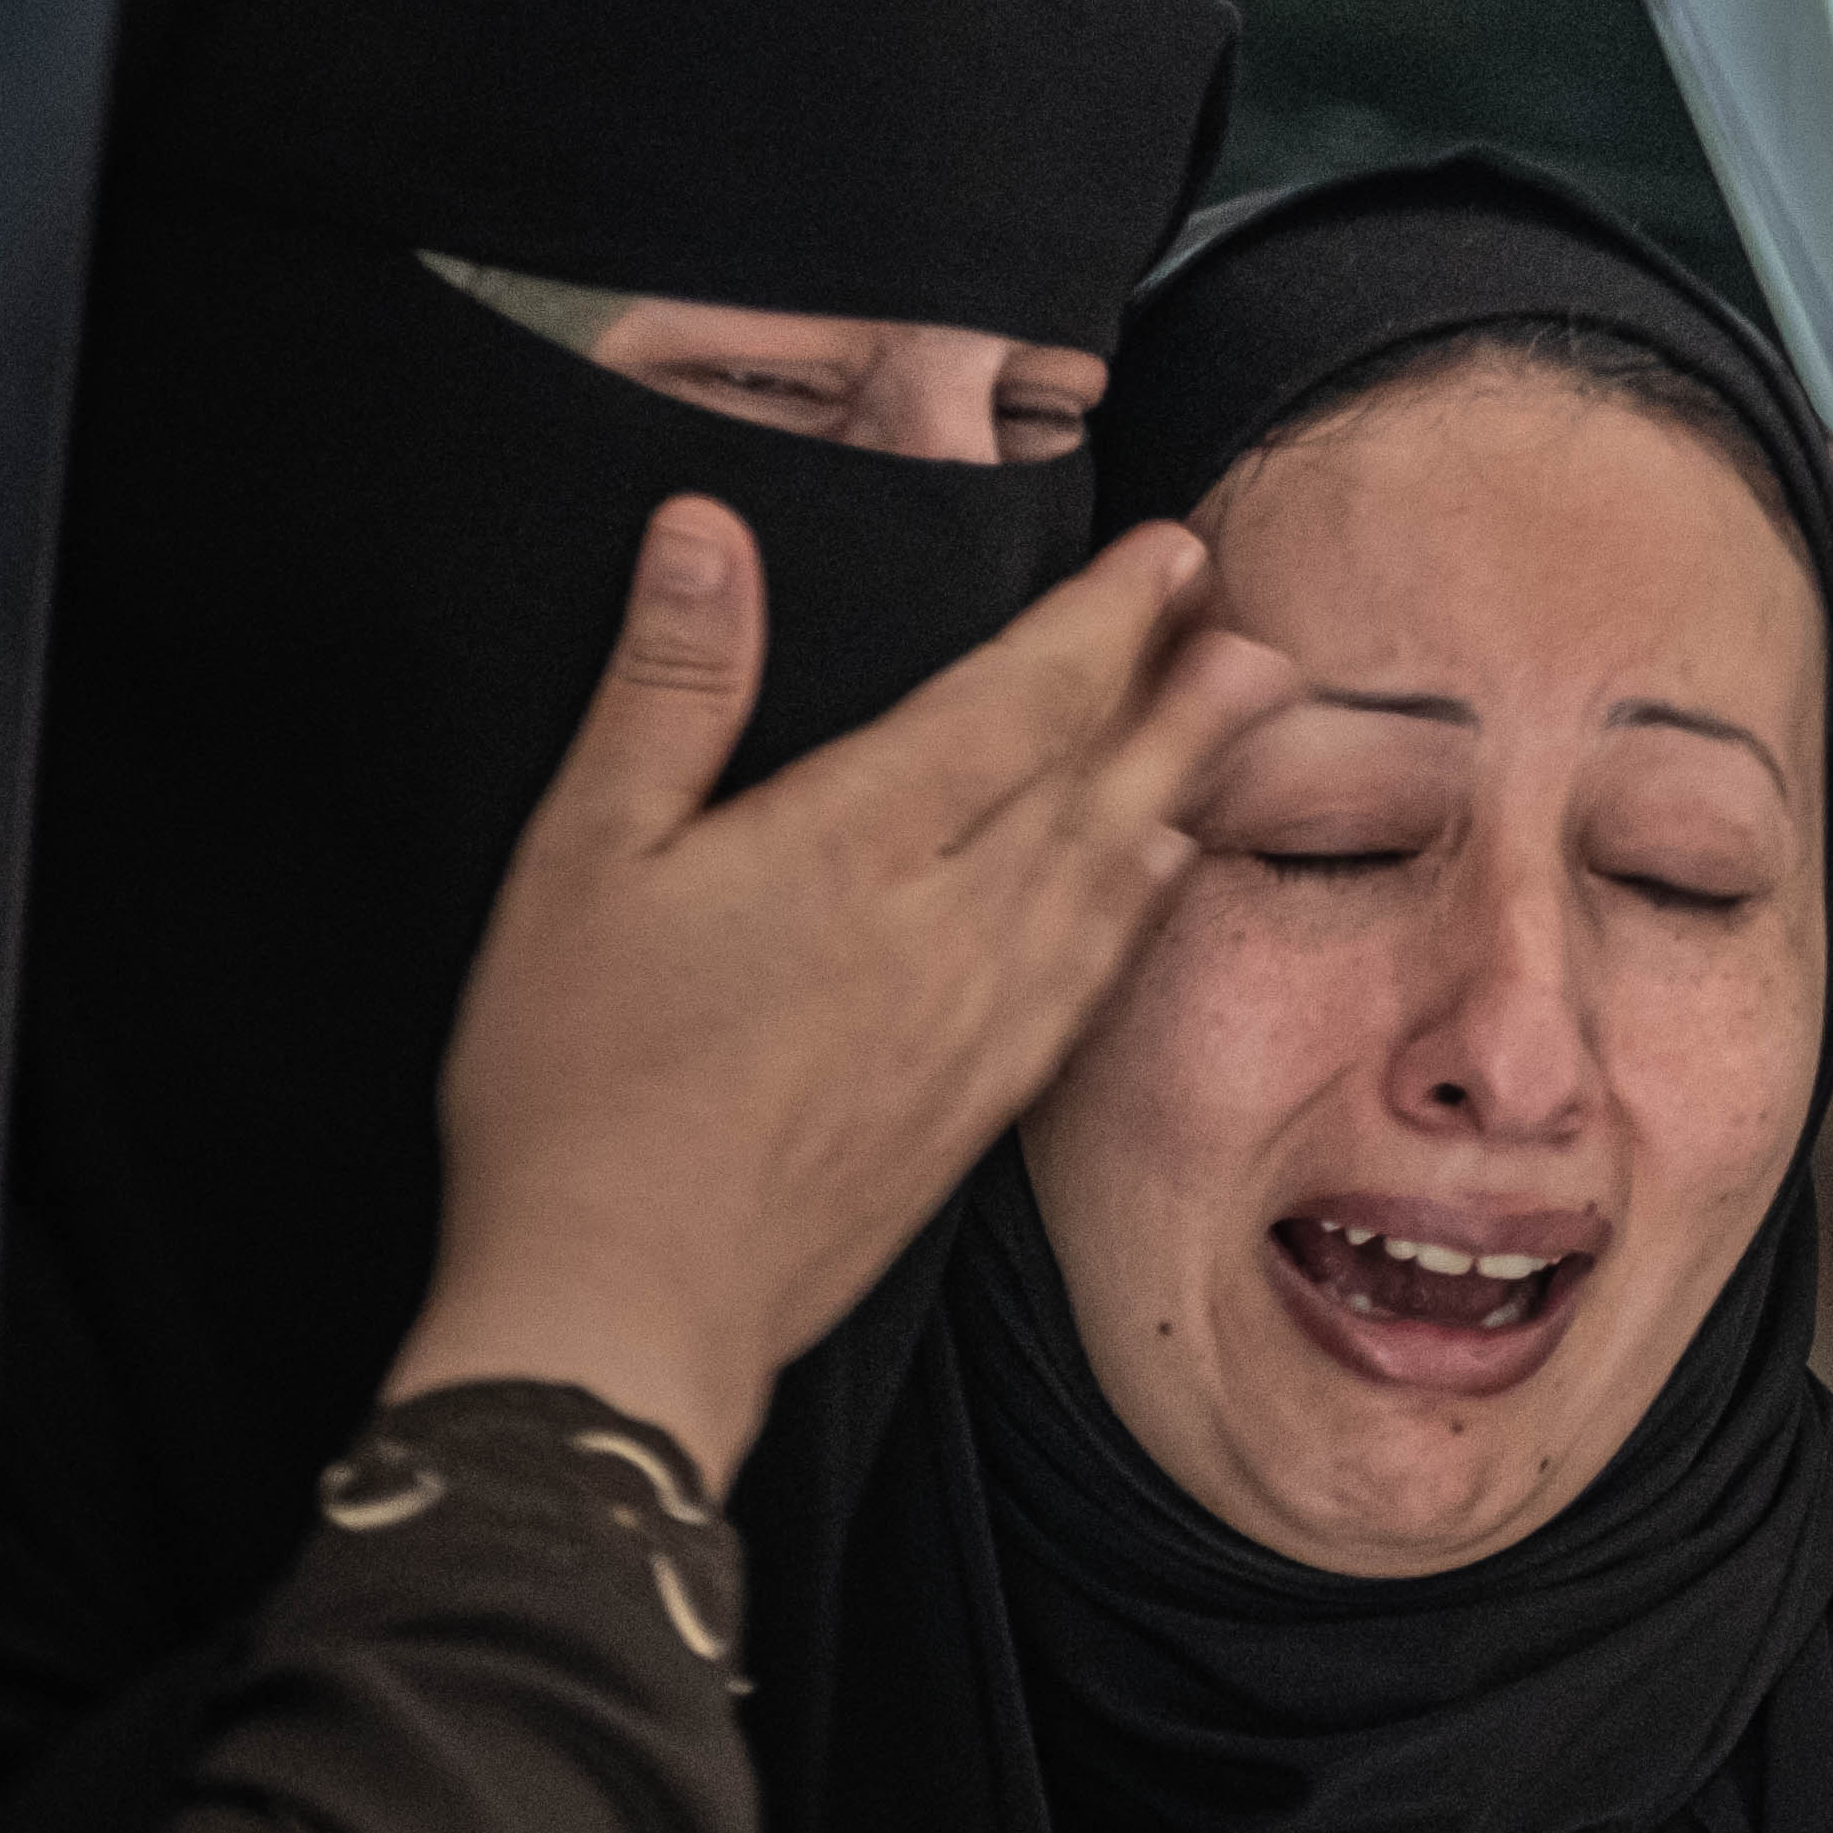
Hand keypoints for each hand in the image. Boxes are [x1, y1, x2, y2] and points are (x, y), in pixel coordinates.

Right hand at [387, 499, 1299, 1487]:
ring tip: (1245, 715)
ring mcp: (980, 1019)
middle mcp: (953, 924)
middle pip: (1100, 779)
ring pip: (1116, 870)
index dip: (1103, 618)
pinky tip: (1167, 872)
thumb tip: (703, 532)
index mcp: (860, 845)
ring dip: (1187, 779)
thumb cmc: (578, 1081)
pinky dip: (1143, 902)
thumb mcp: (581, 857)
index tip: (1169, 554)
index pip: (1020, 699)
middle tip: (1254, 621)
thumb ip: (665, 687)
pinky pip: (1093, 971)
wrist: (627, 1300)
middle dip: (1181, 690)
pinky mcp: (980, 1101)